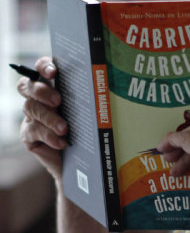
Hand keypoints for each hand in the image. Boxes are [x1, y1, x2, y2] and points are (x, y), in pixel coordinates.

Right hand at [17, 57, 108, 232]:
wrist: (86, 166)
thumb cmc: (96, 132)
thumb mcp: (97, 113)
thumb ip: (96, 97)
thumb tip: (117, 81)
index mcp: (56, 86)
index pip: (42, 68)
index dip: (44, 66)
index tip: (54, 71)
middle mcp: (40, 99)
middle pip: (28, 86)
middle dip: (42, 90)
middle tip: (59, 100)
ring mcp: (32, 117)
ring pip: (30, 109)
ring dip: (49, 117)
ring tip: (66, 128)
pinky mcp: (29, 136)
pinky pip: (32, 132)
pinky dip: (48, 136)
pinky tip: (62, 142)